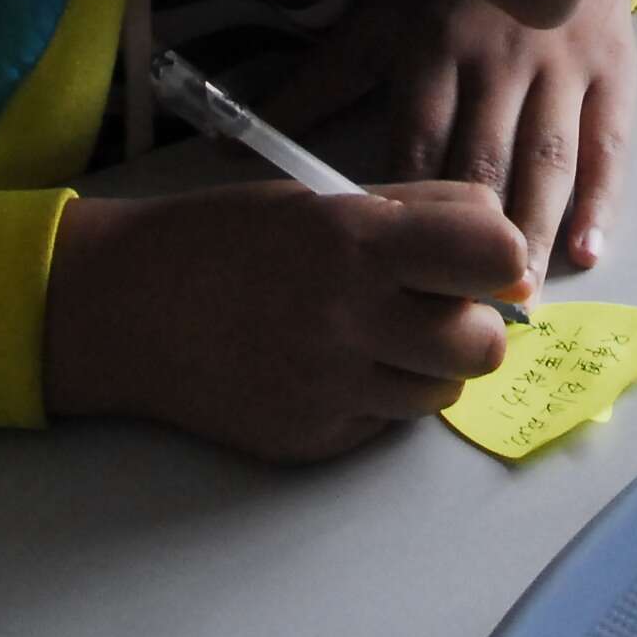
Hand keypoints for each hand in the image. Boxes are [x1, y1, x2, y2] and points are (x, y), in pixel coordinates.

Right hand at [43, 182, 529, 462]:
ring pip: (441, 392)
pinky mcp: (310, 439)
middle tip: (435, 307)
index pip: (495, 252)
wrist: (128, 306)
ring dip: (428, 364)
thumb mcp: (323, 197)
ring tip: (377, 334)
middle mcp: (347, 316)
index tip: (481, 258)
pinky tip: (331, 364)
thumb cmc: (230, 237)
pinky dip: (377, 395)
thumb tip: (508, 249)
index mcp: (356, 239)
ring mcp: (328, 387)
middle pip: (482, 343)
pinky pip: (386, 424)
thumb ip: (421, 214)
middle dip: (473, 324)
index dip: (499, 257)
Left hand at [269, 0, 636, 277]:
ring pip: (548, 161)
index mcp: (434, 49)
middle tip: (468, 310)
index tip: (398, 275)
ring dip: (535, 231)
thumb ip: (319, 83)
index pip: (418, 143)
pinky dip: (600, 202)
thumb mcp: (376, 19)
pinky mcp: (613, 70)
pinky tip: (586, 253)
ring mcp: (561, 66)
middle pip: (486, 163)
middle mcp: (499, 61)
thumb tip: (228, 146)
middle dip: (475, 241)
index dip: (410, 212)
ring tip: (523, 297)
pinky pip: (608, 144)